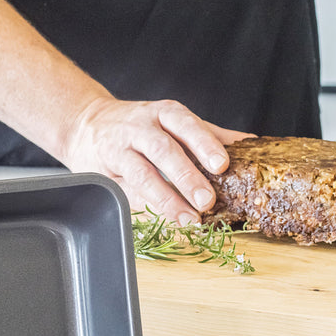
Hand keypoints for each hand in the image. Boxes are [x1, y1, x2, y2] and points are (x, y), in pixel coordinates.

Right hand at [62, 97, 253, 224]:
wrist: (86, 122)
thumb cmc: (140, 125)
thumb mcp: (172, 121)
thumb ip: (208, 134)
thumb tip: (248, 144)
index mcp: (164, 114)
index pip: (186, 125)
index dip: (204, 144)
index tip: (221, 164)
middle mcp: (141, 129)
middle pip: (163, 151)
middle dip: (186, 177)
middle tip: (207, 200)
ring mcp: (120, 150)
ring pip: (142, 174)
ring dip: (166, 199)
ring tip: (188, 220)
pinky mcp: (104, 174)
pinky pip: (125, 193)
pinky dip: (145, 208)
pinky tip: (162, 221)